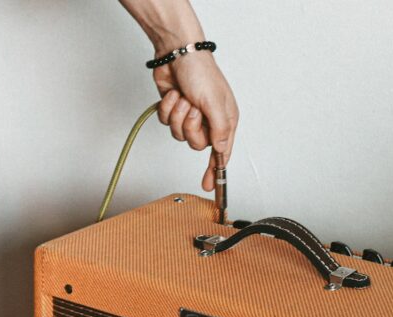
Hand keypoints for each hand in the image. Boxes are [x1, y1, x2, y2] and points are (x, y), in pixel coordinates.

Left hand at [153, 52, 237, 191]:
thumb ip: (220, 129)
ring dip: (178, 116)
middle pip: (196, 145)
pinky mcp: (175, 110)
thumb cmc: (201, 72)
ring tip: (183, 99)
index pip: (221, 153)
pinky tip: (174, 95)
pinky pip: (167, 124)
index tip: (211, 187)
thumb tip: (221, 150)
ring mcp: (190, 116)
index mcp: (225, 120)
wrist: (177, 53)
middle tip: (192, 110)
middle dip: (190, 127)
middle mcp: (209, 120)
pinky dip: (168, 110)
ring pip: (179, 135)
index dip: (215, 171)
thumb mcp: (215, 103)